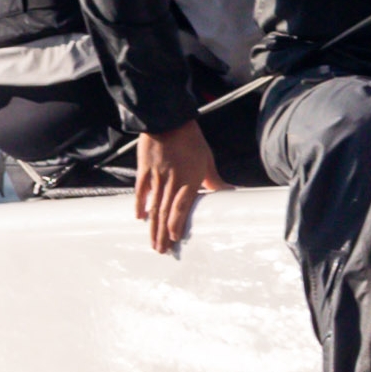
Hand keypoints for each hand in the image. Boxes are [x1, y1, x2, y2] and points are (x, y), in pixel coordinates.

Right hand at [132, 121, 227, 254]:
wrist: (168, 121)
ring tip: (152, 242)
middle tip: (161, 251)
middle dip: (163, 234)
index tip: (175, 240)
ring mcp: (156, 177)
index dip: (177, 225)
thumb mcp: (206, 160)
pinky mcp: (144, 170)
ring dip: (152, 226)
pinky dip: (139, 204)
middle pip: (166, 213)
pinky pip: (140, 191)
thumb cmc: (191, 141)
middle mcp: (171, 182)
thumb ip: (214, 180)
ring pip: (153, 207)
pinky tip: (139, 217)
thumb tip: (230, 191)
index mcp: (188, 181)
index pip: (181, 208)